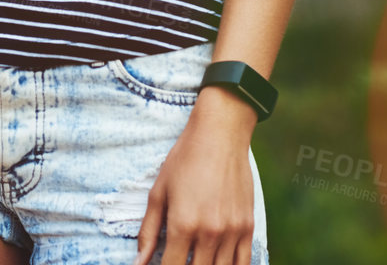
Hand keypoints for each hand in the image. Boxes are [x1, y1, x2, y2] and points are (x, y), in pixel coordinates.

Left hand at [136, 88, 258, 264]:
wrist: (220, 134)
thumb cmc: (185, 160)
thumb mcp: (158, 192)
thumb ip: (148, 231)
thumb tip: (138, 262)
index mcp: (182, 225)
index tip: (162, 263)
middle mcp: (209, 232)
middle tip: (179, 258)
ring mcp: (232, 231)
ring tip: (197, 258)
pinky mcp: (248, 226)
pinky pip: (244, 262)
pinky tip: (219, 261)